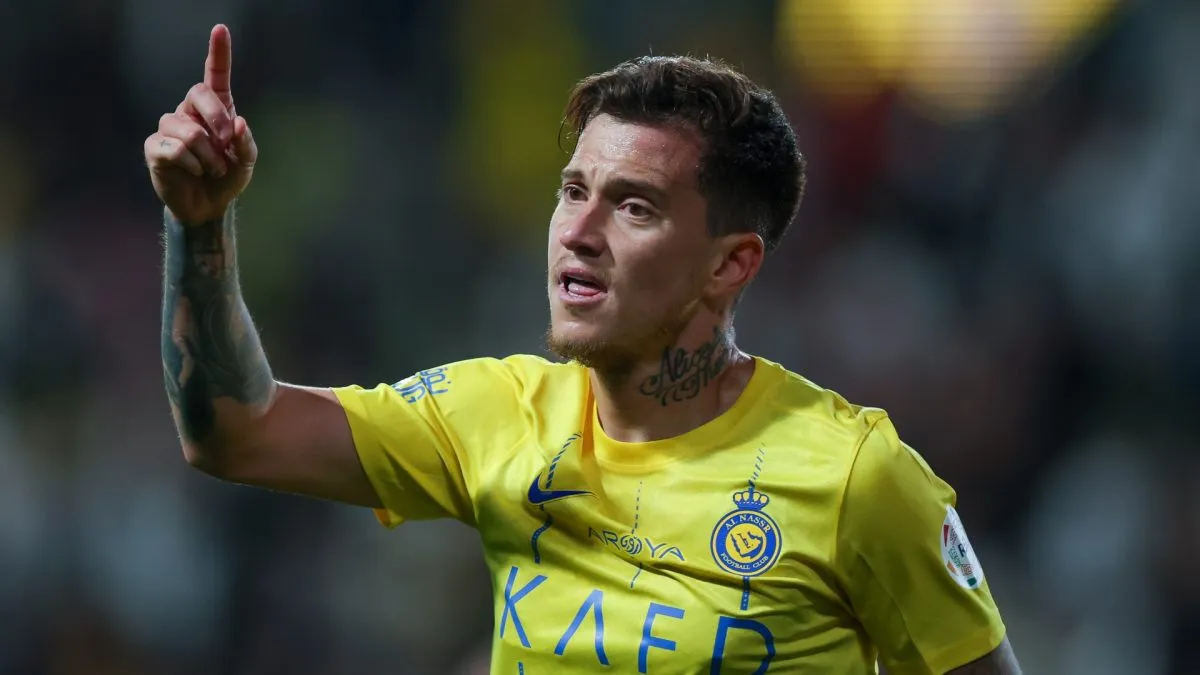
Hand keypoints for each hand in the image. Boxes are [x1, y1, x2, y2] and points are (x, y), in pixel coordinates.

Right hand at [145, 24, 256, 223]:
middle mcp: (189, 112)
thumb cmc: (226, 178)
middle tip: (226, 143)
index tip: (220, 29)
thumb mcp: (246, 162)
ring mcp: (169, 128)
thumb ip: (246, 143)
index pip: (214, 76)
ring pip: (188, 129)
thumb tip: (238, 122)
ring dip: (208, 155)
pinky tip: (194, 171)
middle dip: (217, 118)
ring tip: (212, 168)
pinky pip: (174, 149)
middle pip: (197, 93)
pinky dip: (192, 164)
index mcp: (214, 110)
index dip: (218, 52)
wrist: (207, 205)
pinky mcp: (155, 147)